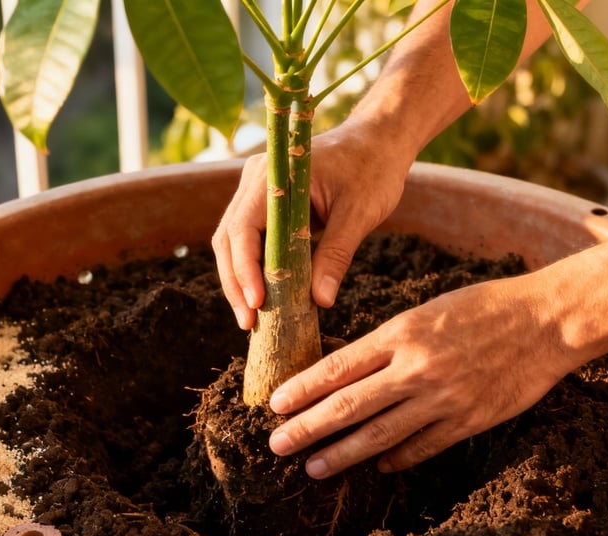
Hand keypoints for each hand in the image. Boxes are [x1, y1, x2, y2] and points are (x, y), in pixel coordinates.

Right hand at [211, 119, 412, 328]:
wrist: (379, 140)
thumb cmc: (373, 169)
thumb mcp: (359, 214)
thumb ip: (337, 255)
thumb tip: (321, 301)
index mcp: (275, 175)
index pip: (244, 228)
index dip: (245, 270)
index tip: (257, 304)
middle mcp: (256, 178)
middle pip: (228, 237)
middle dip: (235, 283)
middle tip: (248, 323)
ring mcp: (256, 188)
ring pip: (233, 239)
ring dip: (238, 278)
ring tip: (251, 318)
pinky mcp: (265, 200)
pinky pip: (249, 237)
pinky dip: (252, 266)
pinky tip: (262, 295)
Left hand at [266, 274, 585, 476]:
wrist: (547, 321)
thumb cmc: (484, 307)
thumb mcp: (428, 310)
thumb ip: (390, 341)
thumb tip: (347, 371)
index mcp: (402, 333)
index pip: (338, 367)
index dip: (302, 389)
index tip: (274, 405)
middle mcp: (416, 368)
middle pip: (348, 405)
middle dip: (307, 428)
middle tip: (276, 445)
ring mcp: (443, 399)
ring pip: (379, 435)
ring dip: (342, 454)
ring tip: (313, 467)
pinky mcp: (469, 420)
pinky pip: (422, 446)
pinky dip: (397, 459)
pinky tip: (379, 467)